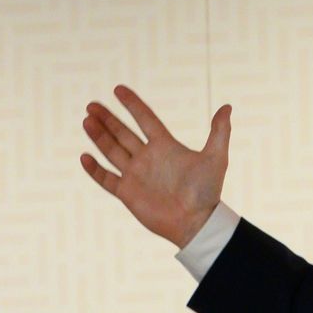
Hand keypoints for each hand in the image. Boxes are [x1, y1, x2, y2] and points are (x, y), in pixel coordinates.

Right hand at [80, 86, 230, 247]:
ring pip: (111, 151)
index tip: (118, 89)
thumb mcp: (216, 158)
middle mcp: (148, 158)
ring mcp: (136, 175)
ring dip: (98, 136)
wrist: (197, 223)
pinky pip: (106, 179)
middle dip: (107, 119)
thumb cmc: (207, 192)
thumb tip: (227, 107)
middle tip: (92, 105)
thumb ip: (219, 132)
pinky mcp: (127, 193)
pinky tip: (85, 156)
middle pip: (122, 133)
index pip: (145, 119)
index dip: (132, 104)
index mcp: (165, 146)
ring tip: (87, 120)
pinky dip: (95, 169)